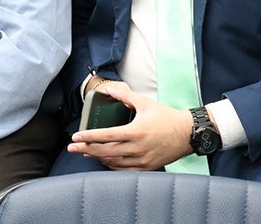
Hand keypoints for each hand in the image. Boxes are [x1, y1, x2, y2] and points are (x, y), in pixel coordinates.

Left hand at [67, 81, 193, 170]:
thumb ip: (125, 95)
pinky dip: (112, 166)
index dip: (89, 137)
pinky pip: (125, 170)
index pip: (106, 136)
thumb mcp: (145, 103)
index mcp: (136, 131)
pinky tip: (104, 160)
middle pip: (106, 151)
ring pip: (114, 162)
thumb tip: (108, 89)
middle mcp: (138, 148)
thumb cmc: (167, 117)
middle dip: (87, 149)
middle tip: (72, 148)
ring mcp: (143, 159)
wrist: (188, 133)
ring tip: (86, 152)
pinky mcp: (148, 166)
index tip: (75, 137)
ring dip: (98, 158)